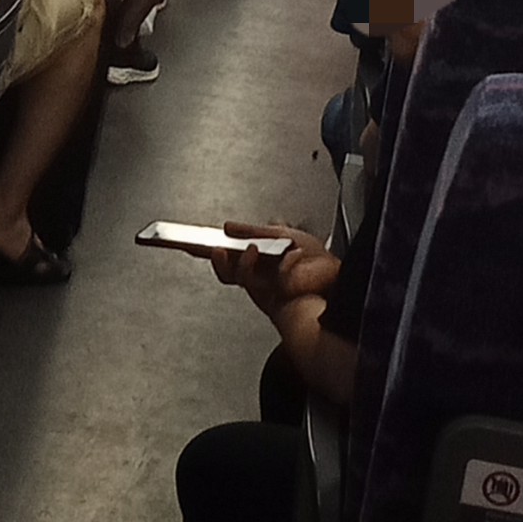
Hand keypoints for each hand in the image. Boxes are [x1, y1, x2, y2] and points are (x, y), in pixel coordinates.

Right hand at [209, 222, 339, 315]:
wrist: (334, 283)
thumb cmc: (315, 264)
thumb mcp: (282, 235)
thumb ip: (253, 231)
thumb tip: (227, 227)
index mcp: (257, 260)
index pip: (226, 253)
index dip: (204, 247)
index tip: (187, 240)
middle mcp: (256, 276)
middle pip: (224, 269)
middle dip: (211, 257)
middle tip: (205, 246)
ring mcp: (261, 287)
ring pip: (233, 276)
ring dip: (236, 262)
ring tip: (242, 249)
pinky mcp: (270, 294)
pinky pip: (257, 279)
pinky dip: (264, 264)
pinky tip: (274, 255)